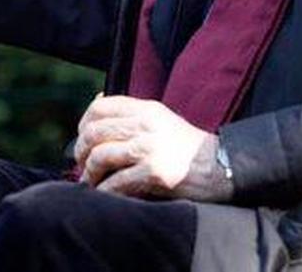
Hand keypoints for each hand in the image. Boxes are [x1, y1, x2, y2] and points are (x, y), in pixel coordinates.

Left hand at [74, 95, 232, 201]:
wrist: (220, 166)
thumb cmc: (187, 147)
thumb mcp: (162, 120)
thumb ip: (133, 116)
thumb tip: (97, 107)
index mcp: (146, 109)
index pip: (100, 107)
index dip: (84, 122)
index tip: (82, 138)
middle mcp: (145, 125)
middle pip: (95, 132)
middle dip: (81, 150)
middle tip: (82, 163)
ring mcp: (148, 148)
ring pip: (100, 156)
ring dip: (90, 172)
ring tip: (91, 181)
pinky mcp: (153, 172)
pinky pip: (115, 182)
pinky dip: (104, 191)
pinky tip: (105, 194)